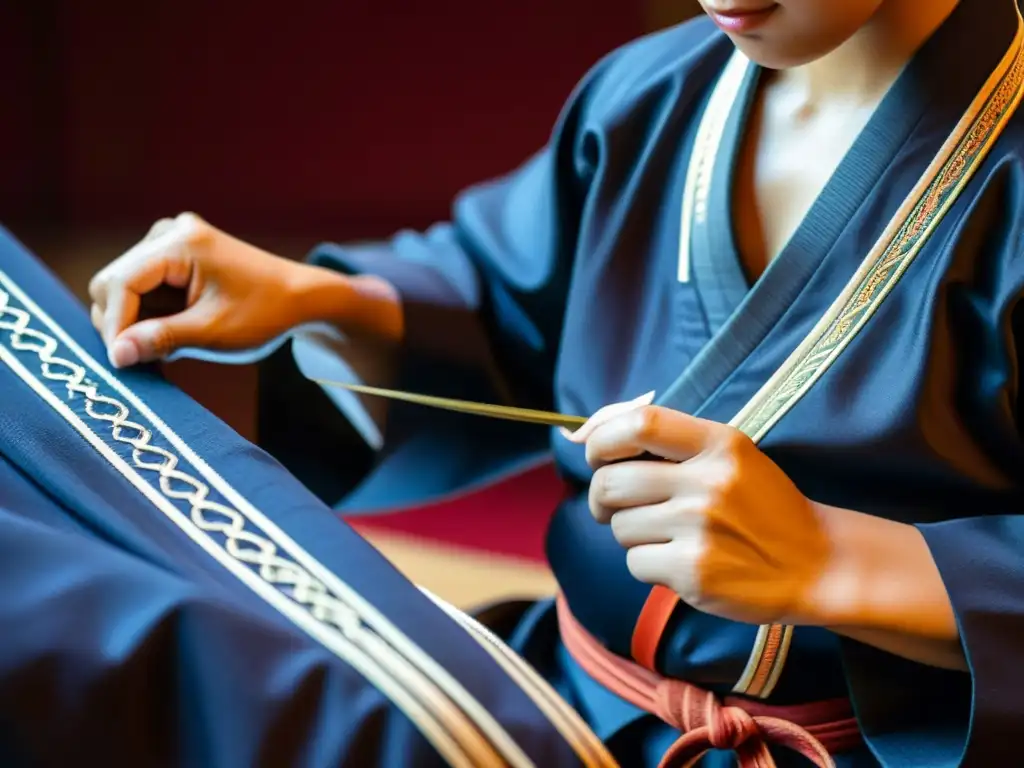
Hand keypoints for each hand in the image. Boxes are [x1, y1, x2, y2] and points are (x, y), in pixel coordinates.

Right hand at [89, 213, 373, 367]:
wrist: (301, 300)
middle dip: (123, 323)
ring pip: (125, 289)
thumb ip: (161, 339)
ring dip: (138, 322)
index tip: (121, 361)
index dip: (115, 325)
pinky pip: (144, 289)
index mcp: (181, 242)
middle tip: (147, 357)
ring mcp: (172, 242)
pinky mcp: (176, 257)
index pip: (121, 282)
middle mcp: (171, 233)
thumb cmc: (265, 312)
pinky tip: (174, 334)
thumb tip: (116, 355)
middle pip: (114, 282)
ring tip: (169, 347)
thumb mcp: (213, 332)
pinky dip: (151, 315)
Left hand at [568, 402, 834, 625]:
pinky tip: (682, 562)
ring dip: (631, 535)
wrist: (818, 564)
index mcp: (718, 443)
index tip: (596, 455)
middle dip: (601, 498)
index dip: (601, 438)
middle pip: (611, 481)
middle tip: (616, 507)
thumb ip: (668, 441)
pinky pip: (635, 564)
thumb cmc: (761, 506)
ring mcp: (700, 528)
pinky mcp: (694, 572)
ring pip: (620, 527)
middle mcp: (708, 482)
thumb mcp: (729, 455)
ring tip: (669, 536)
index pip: (638, 423)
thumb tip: (583, 434)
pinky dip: (648, 566)